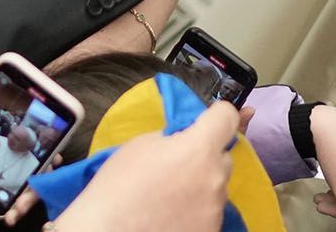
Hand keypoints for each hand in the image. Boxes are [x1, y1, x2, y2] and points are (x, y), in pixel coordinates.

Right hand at [51, 101, 239, 231]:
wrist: (109, 230)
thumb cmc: (119, 185)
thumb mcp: (141, 144)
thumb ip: (173, 138)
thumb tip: (186, 139)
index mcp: (199, 148)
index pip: (226, 117)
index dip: (217, 115)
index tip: (208, 120)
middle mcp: (215, 176)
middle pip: (222, 157)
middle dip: (205, 158)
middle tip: (178, 167)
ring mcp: (216, 207)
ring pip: (217, 186)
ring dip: (201, 185)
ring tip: (172, 196)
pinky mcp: (211, 229)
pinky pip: (211, 211)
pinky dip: (198, 210)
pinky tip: (174, 214)